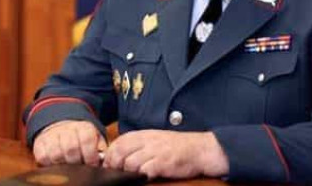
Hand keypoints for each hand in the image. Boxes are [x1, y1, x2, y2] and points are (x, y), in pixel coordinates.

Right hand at [32, 120, 105, 166]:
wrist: (59, 127)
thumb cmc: (80, 138)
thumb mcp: (94, 138)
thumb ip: (100, 148)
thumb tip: (104, 160)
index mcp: (83, 127)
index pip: (87, 139)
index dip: (90, 154)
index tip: (92, 164)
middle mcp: (67, 129)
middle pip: (71, 147)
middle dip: (77, 161)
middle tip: (80, 168)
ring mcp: (51, 136)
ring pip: (56, 153)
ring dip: (63, 163)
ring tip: (69, 167)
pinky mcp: (40, 144)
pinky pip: (43, 157)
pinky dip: (50, 164)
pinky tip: (57, 164)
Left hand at [104, 130, 228, 178]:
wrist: (201, 149)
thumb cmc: (178, 147)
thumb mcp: (157, 140)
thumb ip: (140, 144)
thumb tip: (120, 155)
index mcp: (145, 134)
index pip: (119, 142)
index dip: (110, 155)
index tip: (110, 165)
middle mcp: (148, 141)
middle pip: (120, 152)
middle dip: (114, 165)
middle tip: (117, 173)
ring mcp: (156, 151)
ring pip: (130, 163)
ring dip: (128, 172)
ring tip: (134, 176)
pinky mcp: (164, 163)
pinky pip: (145, 171)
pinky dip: (142, 176)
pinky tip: (147, 177)